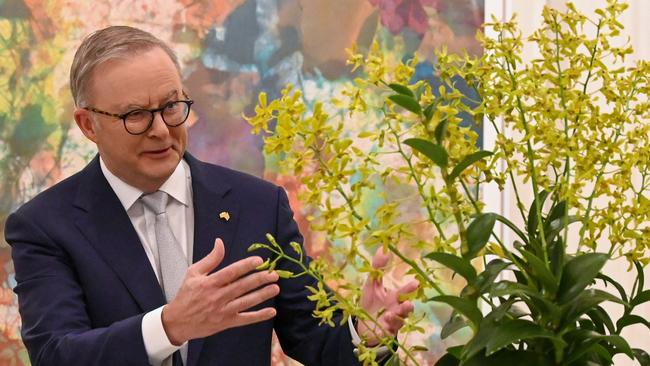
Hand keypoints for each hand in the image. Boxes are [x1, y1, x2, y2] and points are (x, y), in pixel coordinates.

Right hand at [161, 238, 279, 344]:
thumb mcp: (193, 273)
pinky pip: (245, 319)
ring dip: (262, 295)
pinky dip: (259, 316)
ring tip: (275, 288)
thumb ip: (210, 258)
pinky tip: (271, 311)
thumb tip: (220, 242)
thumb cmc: (186, 295)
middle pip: (242, 286)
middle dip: (260, 279)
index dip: (246, 266)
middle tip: (274, 274)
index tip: (259, 261)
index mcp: (210, 283)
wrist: (177, 322)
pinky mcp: (226, 322)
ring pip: (246, 302)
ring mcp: (223, 311)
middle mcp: (217, 297)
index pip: (231, 272)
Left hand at [356, 246, 418, 345]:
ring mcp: (393, 321)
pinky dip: (391, 323)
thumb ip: (377, 268)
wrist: (362, 324)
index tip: (416, 282)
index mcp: (394, 297)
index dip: (410, 288)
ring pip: (401, 318)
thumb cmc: (370, 303)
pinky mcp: (387, 331)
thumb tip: (382, 248)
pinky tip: (388, 317)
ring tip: (399, 309)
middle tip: (410, 301)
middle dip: (409, 304)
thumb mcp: (371, 284)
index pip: (404, 292)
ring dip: (401, 313)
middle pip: (406, 307)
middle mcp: (397, 309)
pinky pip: (392, 328)